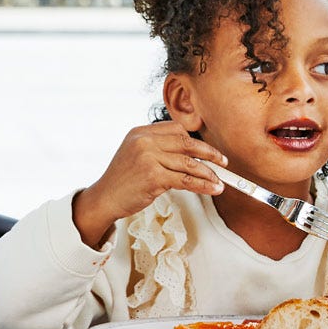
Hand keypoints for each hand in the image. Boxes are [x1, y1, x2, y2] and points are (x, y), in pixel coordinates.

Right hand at [71, 121, 227, 248]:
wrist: (104, 198)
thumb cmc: (123, 180)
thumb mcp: (136, 154)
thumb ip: (158, 148)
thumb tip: (192, 154)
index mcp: (140, 132)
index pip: (176, 129)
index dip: (196, 140)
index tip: (209, 150)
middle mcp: (144, 141)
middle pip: (187, 143)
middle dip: (210, 153)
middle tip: (223, 162)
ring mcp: (148, 157)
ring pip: (189, 163)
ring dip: (209, 173)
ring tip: (219, 181)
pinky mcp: (153, 176)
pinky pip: (186, 180)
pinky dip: (203, 185)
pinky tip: (212, 189)